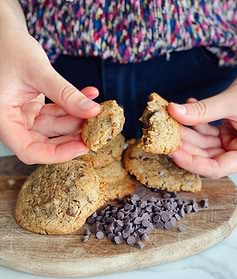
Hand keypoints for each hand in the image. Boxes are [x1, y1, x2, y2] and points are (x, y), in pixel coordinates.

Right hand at [0, 28, 99, 163]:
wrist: (4, 33)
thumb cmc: (10, 47)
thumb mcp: (38, 71)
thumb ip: (65, 94)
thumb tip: (93, 111)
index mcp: (2, 118)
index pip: (29, 150)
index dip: (56, 154)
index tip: (82, 147)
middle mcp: (12, 121)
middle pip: (45, 142)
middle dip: (71, 136)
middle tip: (95, 129)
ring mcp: (24, 115)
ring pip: (55, 128)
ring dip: (76, 119)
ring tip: (94, 108)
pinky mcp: (34, 108)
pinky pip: (57, 113)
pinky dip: (72, 106)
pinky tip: (89, 95)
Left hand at [167, 69, 236, 177]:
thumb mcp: (234, 101)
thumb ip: (203, 110)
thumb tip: (174, 111)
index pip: (215, 168)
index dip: (192, 163)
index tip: (173, 152)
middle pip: (206, 156)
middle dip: (186, 144)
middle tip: (167, 132)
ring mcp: (233, 143)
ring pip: (204, 144)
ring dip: (188, 132)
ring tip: (174, 118)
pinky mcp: (228, 133)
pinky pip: (208, 132)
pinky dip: (198, 122)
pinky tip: (188, 109)